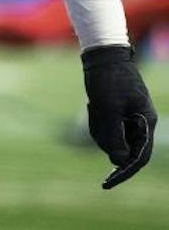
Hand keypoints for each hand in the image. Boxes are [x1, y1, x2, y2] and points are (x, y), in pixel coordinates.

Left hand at [82, 44, 156, 187]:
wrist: (101, 54)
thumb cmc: (107, 78)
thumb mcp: (107, 106)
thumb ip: (114, 134)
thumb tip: (117, 161)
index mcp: (145, 121)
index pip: (138, 157)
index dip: (123, 172)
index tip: (107, 183)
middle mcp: (140, 122)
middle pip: (121, 148)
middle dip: (105, 137)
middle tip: (95, 113)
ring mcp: (128, 118)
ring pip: (110, 138)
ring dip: (97, 126)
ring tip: (94, 105)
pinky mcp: (116, 113)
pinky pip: (104, 127)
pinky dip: (95, 120)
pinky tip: (92, 104)